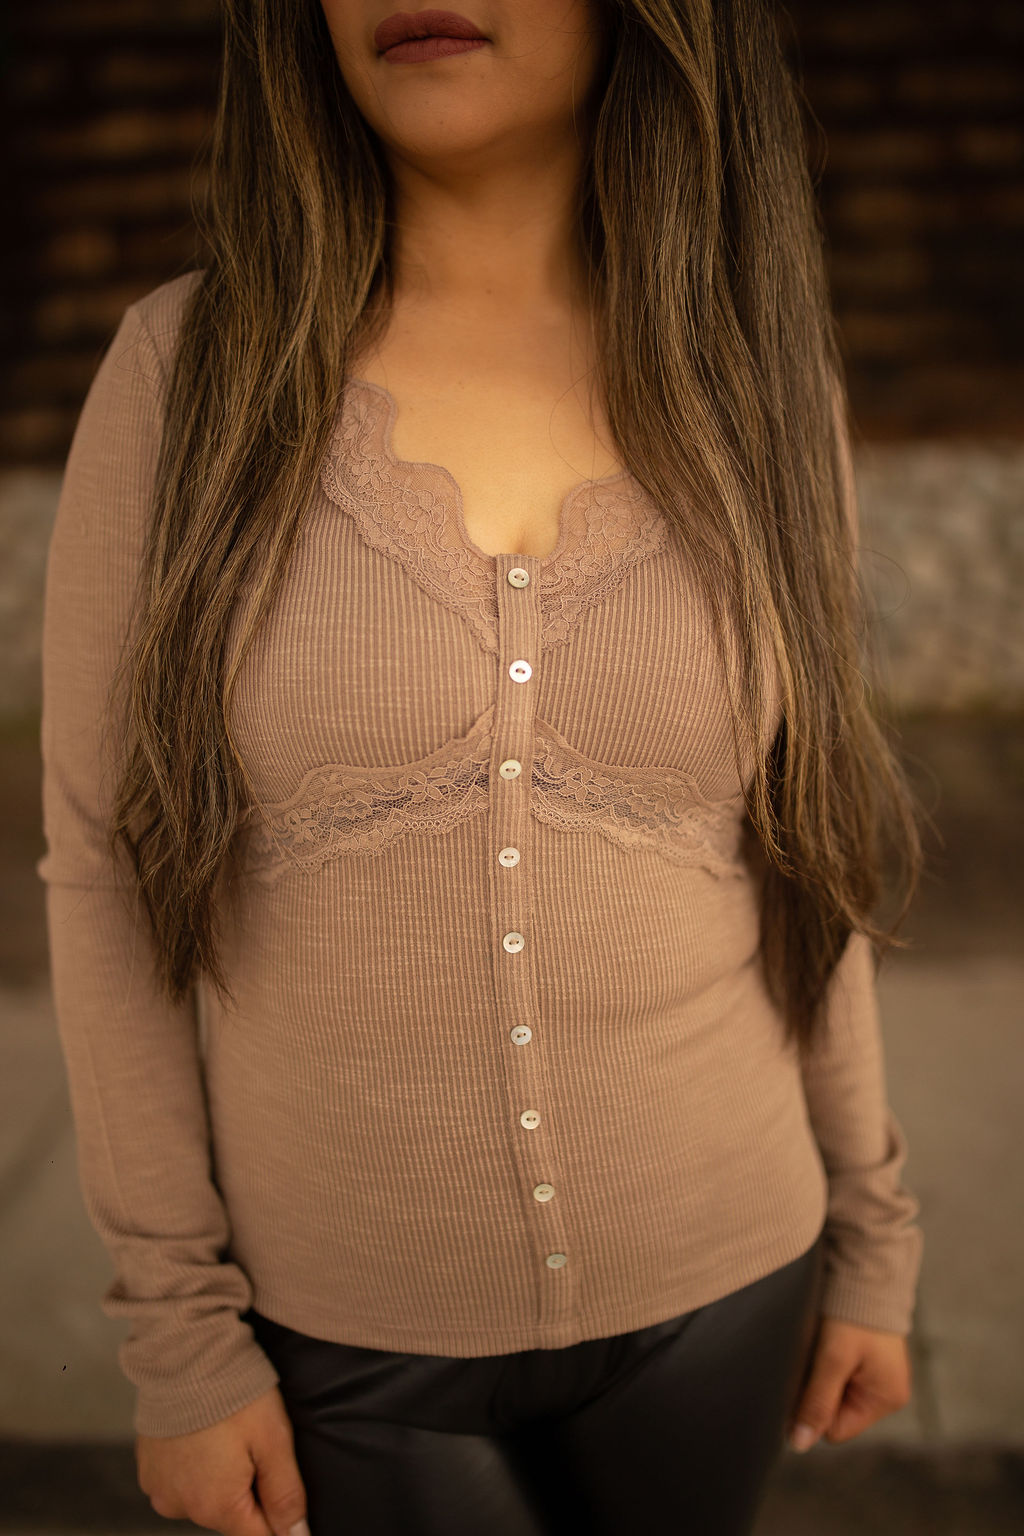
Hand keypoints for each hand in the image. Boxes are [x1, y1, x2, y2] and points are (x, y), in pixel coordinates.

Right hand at [136, 1385, 310, 1535]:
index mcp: (216, 1506)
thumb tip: (296, 1534)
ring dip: (220, 1479)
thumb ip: (286, 1494)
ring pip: (205, 1499)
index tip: (279, 1482)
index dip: (278, 1517)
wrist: (184, 1356)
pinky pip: (180, 1482)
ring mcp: (160, 1490)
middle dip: (249, 1490)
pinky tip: (204, 1435)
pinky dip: (195, 1467)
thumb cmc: (234, 1394)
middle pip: (231, 1516)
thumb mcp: (273, 1440)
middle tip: (254, 1443)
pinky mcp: (148, 1470)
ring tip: (227, 1434)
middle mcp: (182, 1508)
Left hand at [787, 1316, 912, 1451]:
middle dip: (820, 1390)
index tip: (810, 1377)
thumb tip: (800, 1443)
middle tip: (818, 1358)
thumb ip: (817, 1401)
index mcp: (886, 1399)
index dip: (816, 1408)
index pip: (836, 1429)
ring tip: (825, 1348)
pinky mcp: (868, 1363)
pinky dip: (828, 1365)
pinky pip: (838, 1378)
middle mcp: (886, 1394)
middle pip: (835, 1413)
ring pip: (834, 1394)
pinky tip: (828, 1344)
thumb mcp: (833, 1359)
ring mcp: (878, 1378)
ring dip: (822, 1376)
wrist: (866, 1273)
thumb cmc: (854, 1315)